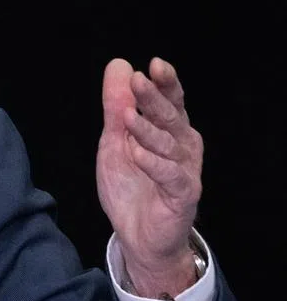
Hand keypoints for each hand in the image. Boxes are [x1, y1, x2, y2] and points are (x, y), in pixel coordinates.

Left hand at [96, 57, 202, 297]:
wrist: (136, 235)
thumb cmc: (131, 185)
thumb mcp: (115, 140)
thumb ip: (116, 106)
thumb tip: (119, 65)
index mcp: (170, 131)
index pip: (172, 101)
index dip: (166, 83)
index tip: (154, 65)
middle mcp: (183, 147)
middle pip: (172, 117)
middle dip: (154, 98)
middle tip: (138, 80)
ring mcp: (185, 171)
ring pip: (168, 144)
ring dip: (146, 129)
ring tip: (127, 115)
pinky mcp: (183, 195)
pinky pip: (170, 175)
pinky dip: (152, 162)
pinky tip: (135, 152)